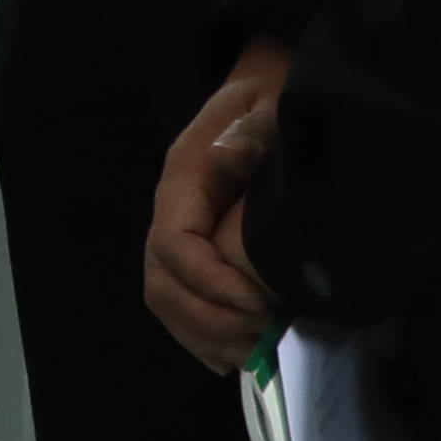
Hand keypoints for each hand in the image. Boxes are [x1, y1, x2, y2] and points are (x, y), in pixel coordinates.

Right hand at [144, 39, 296, 372]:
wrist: (277, 84)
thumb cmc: (278, 92)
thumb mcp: (273, 97)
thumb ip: (255, 125)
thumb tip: (229, 159)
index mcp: (187, 175)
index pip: (174, 242)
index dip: (209, 281)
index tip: (261, 303)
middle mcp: (176, 209)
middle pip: (162, 282)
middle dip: (207, 319)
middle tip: (263, 335)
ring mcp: (186, 233)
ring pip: (168, 300)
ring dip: (206, 335)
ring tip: (255, 353)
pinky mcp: (203, 252)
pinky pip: (184, 305)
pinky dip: (204, 338)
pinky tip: (239, 357)